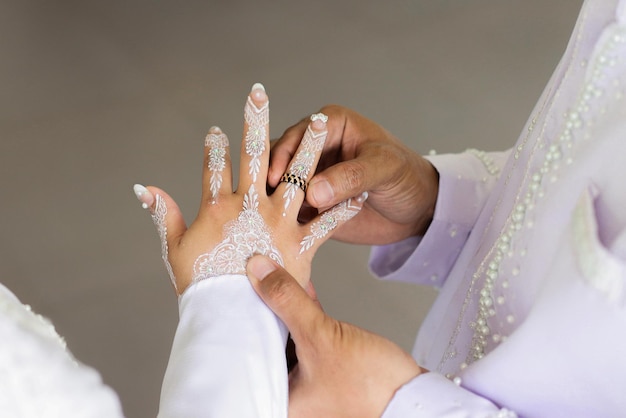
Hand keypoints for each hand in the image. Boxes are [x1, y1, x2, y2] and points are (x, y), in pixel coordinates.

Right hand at [133, 85, 366, 294]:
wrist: (230, 319)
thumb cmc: (200, 286)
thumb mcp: (174, 249)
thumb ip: (163, 214)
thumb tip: (142, 187)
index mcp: (217, 208)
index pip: (214, 165)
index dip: (215, 145)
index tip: (217, 129)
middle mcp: (249, 208)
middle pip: (253, 155)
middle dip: (255, 121)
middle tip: (258, 93)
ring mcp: (277, 224)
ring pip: (296, 175)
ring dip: (310, 146)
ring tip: (321, 120)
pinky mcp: (300, 245)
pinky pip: (326, 222)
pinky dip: (343, 207)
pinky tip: (359, 191)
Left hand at [247, 255, 423, 417]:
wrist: (414, 398)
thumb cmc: (370, 385)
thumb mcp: (321, 337)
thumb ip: (288, 301)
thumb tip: (258, 270)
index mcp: (277, 401)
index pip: (243, 357)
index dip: (237, 322)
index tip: (230, 291)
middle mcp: (288, 395)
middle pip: (262, 345)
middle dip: (259, 312)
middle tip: (247, 279)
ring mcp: (307, 382)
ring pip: (284, 338)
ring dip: (283, 309)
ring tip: (271, 276)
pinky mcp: (326, 368)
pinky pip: (306, 336)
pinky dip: (304, 314)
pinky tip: (301, 287)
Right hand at [269, 105, 438, 244]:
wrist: (416, 208)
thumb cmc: (406, 176)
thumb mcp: (385, 169)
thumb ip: (351, 176)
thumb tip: (314, 192)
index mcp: (329, 125)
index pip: (297, 136)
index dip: (284, 156)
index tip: (277, 179)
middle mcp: (314, 149)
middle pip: (280, 161)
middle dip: (271, 182)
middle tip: (263, 203)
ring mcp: (310, 178)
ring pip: (279, 188)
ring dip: (273, 203)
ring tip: (266, 222)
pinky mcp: (310, 204)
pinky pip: (289, 211)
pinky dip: (283, 221)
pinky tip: (276, 234)